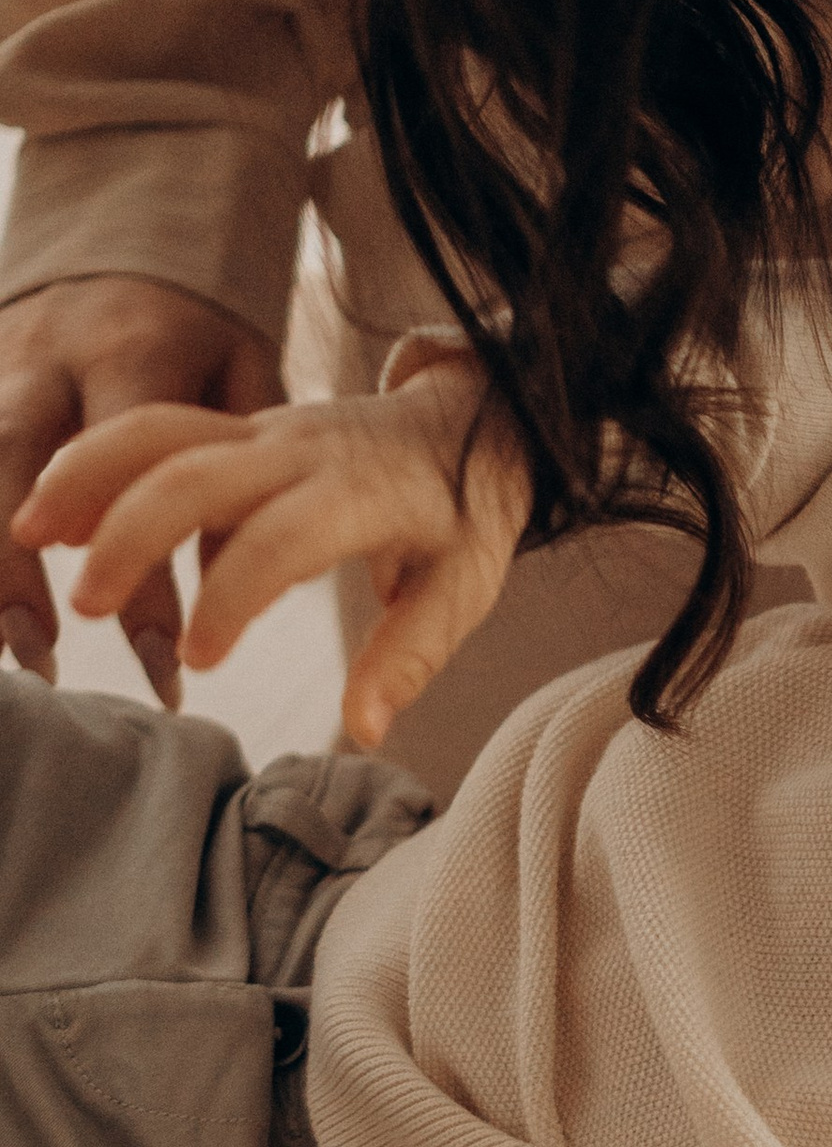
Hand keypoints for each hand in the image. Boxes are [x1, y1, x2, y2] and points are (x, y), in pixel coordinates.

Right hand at [0, 274, 280, 702]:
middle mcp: (47, 357)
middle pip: (10, 454)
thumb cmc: (197, 330)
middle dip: (12, 561)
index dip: (140, 559)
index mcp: (132, 350)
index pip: (130, 461)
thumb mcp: (243, 369)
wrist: (120, 238)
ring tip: (5, 648)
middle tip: (42, 651)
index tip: (164, 655)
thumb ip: (243, 459)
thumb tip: (230, 571)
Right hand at [14, 345, 529, 745]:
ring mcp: (259, 431)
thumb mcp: (463, 586)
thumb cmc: (464, 513)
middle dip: (130, 535)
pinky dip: (93, 462)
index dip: (234, 598)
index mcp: (359, 494)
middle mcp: (299, 451)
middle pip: (196, 472)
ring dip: (87, 477)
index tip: (198, 660)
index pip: (282, 538)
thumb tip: (363, 729)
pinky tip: (53, 512)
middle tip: (85, 608)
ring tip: (27, 536)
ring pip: (158, 432)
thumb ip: (410, 654)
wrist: (471, 417)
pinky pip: (152, 430)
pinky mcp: (234, 427)